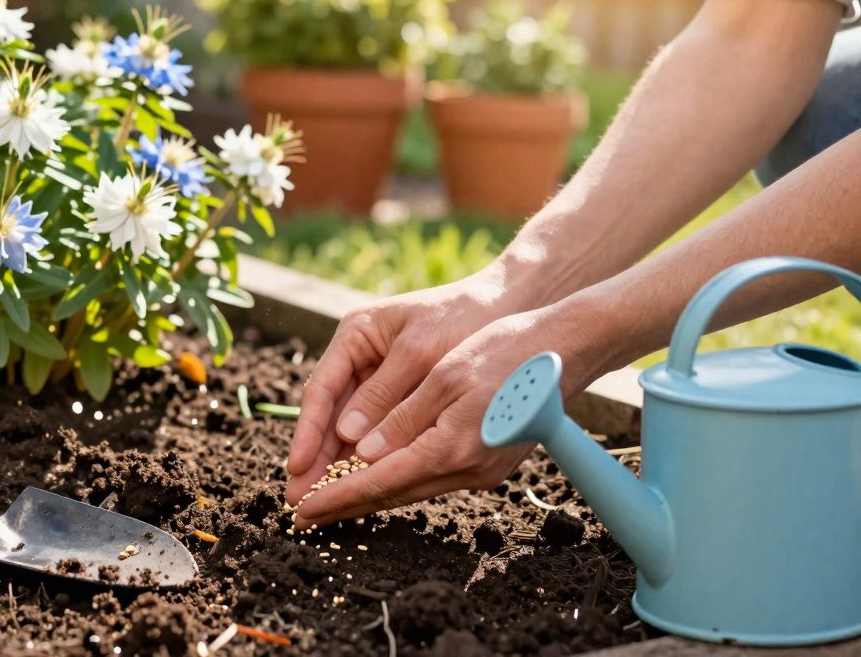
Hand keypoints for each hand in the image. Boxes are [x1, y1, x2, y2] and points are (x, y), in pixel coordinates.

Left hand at [290, 303, 605, 528]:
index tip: (300, 509)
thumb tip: (363, 455)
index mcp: (451, 448)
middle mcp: (467, 470)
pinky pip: (431, 477)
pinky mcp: (489, 465)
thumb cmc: (504, 352)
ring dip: (369, 494)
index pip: (378, 482)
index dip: (335, 497)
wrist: (566, 350)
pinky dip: (397, 479)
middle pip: (392, 495)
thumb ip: (400, 418)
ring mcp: (482, 472)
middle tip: (301, 514)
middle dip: (344, 504)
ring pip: (411, 488)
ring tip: (327, 499)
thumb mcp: (443, 376)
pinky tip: (374, 475)